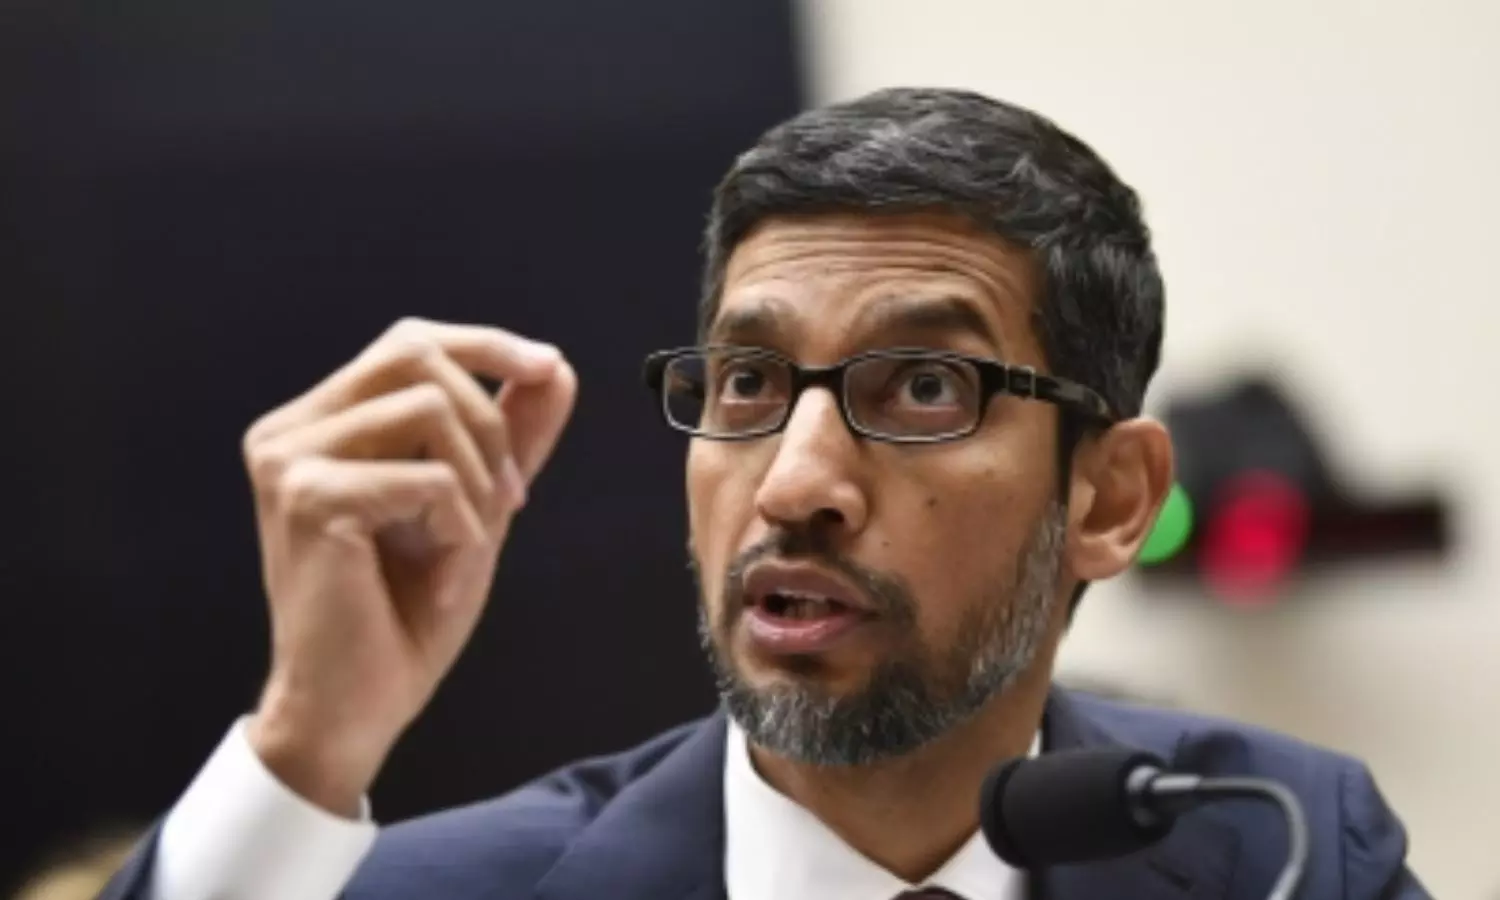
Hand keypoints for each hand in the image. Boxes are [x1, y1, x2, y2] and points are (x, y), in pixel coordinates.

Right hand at [240, 318, 576, 814]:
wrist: (356, 707)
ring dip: (476, 486)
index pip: (409, 342)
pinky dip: (460, 532)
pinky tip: (442, 581)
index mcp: (320, 423)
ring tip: (463, 549)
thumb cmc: (404, 614)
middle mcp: (291, 430)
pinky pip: (429, 479)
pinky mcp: (308, 498)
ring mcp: (289, 460)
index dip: (486, 344)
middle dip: (490, 426)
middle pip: (419, 358)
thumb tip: (557, 368)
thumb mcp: (475, 508)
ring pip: (430, 411)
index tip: (549, 368)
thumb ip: (511, 436)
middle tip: (506, 502)